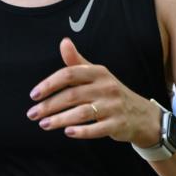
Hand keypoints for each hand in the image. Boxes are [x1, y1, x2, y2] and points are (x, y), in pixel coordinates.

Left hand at [26, 38, 161, 146]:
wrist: (142, 115)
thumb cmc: (111, 93)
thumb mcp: (97, 75)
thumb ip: (77, 62)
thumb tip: (63, 42)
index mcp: (99, 73)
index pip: (69, 74)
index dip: (50, 84)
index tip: (34, 95)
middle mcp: (106, 87)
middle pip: (72, 95)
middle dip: (49, 106)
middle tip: (33, 114)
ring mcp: (113, 106)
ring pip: (82, 113)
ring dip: (60, 120)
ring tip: (44, 124)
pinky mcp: (118, 124)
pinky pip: (97, 129)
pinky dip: (81, 132)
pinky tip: (67, 132)